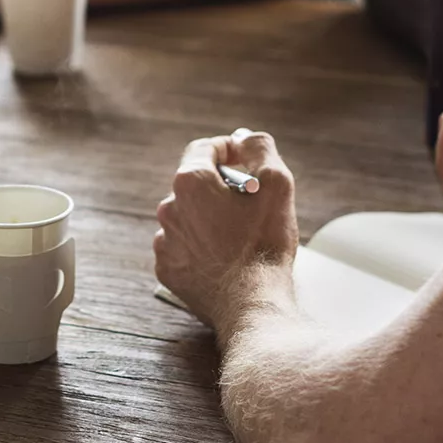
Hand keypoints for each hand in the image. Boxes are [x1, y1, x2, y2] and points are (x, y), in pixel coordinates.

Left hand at [153, 128, 298, 333]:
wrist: (253, 303)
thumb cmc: (264, 243)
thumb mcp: (276, 183)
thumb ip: (260, 149)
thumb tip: (245, 139)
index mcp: (189, 182)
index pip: (204, 149)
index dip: (228, 149)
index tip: (245, 158)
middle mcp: (168, 208)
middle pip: (195, 185)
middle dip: (221, 188)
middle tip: (249, 203)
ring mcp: (165, 241)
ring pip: (189, 217)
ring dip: (209, 219)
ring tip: (238, 235)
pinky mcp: (168, 269)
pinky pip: (183, 247)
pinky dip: (201, 247)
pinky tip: (224, 257)